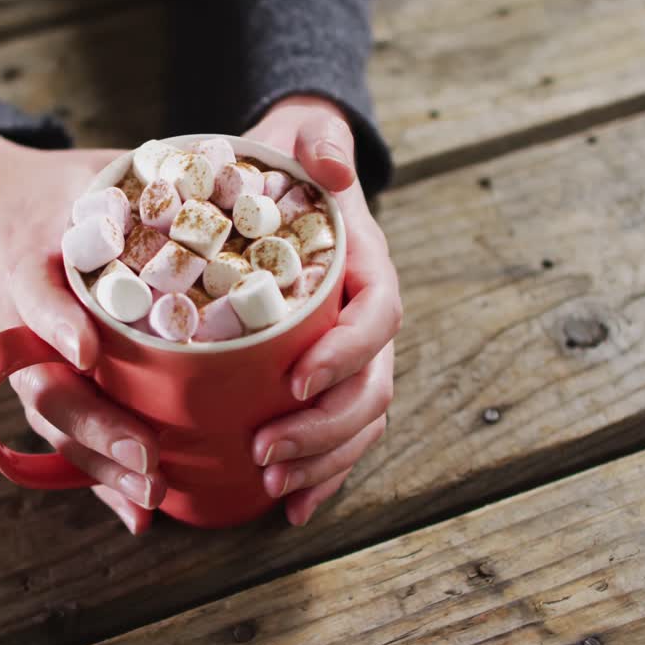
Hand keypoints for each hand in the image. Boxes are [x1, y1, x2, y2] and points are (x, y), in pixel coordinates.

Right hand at [0, 133, 163, 533]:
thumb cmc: (55, 189)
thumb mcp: (94, 170)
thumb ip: (152, 180)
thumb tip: (242, 178)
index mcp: (33, 260)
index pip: (36, 294)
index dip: (57, 323)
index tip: (86, 349)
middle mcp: (23, 321)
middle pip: (46, 385)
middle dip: (97, 424)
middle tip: (148, 455)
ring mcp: (29, 360)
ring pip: (57, 424)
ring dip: (102, 466)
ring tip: (152, 495)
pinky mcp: (44, 383)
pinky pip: (69, 438)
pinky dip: (100, 480)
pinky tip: (138, 515)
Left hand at [244, 95, 401, 526]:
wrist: (288, 184)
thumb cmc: (289, 163)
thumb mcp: (301, 137)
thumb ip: (319, 143)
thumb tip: (333, 165)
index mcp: (367, 267)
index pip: (377, 316)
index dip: (346, 352)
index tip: (297, 379)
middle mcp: (367, 318)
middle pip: (371, 386)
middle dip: (325, 428)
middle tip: (266, 451)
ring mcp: (351, 354)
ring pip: (360, 420)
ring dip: (323, 460)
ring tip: (272, 484)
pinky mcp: (326, 378)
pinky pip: (338, 434)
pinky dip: (322, 474)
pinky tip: (290, 507)